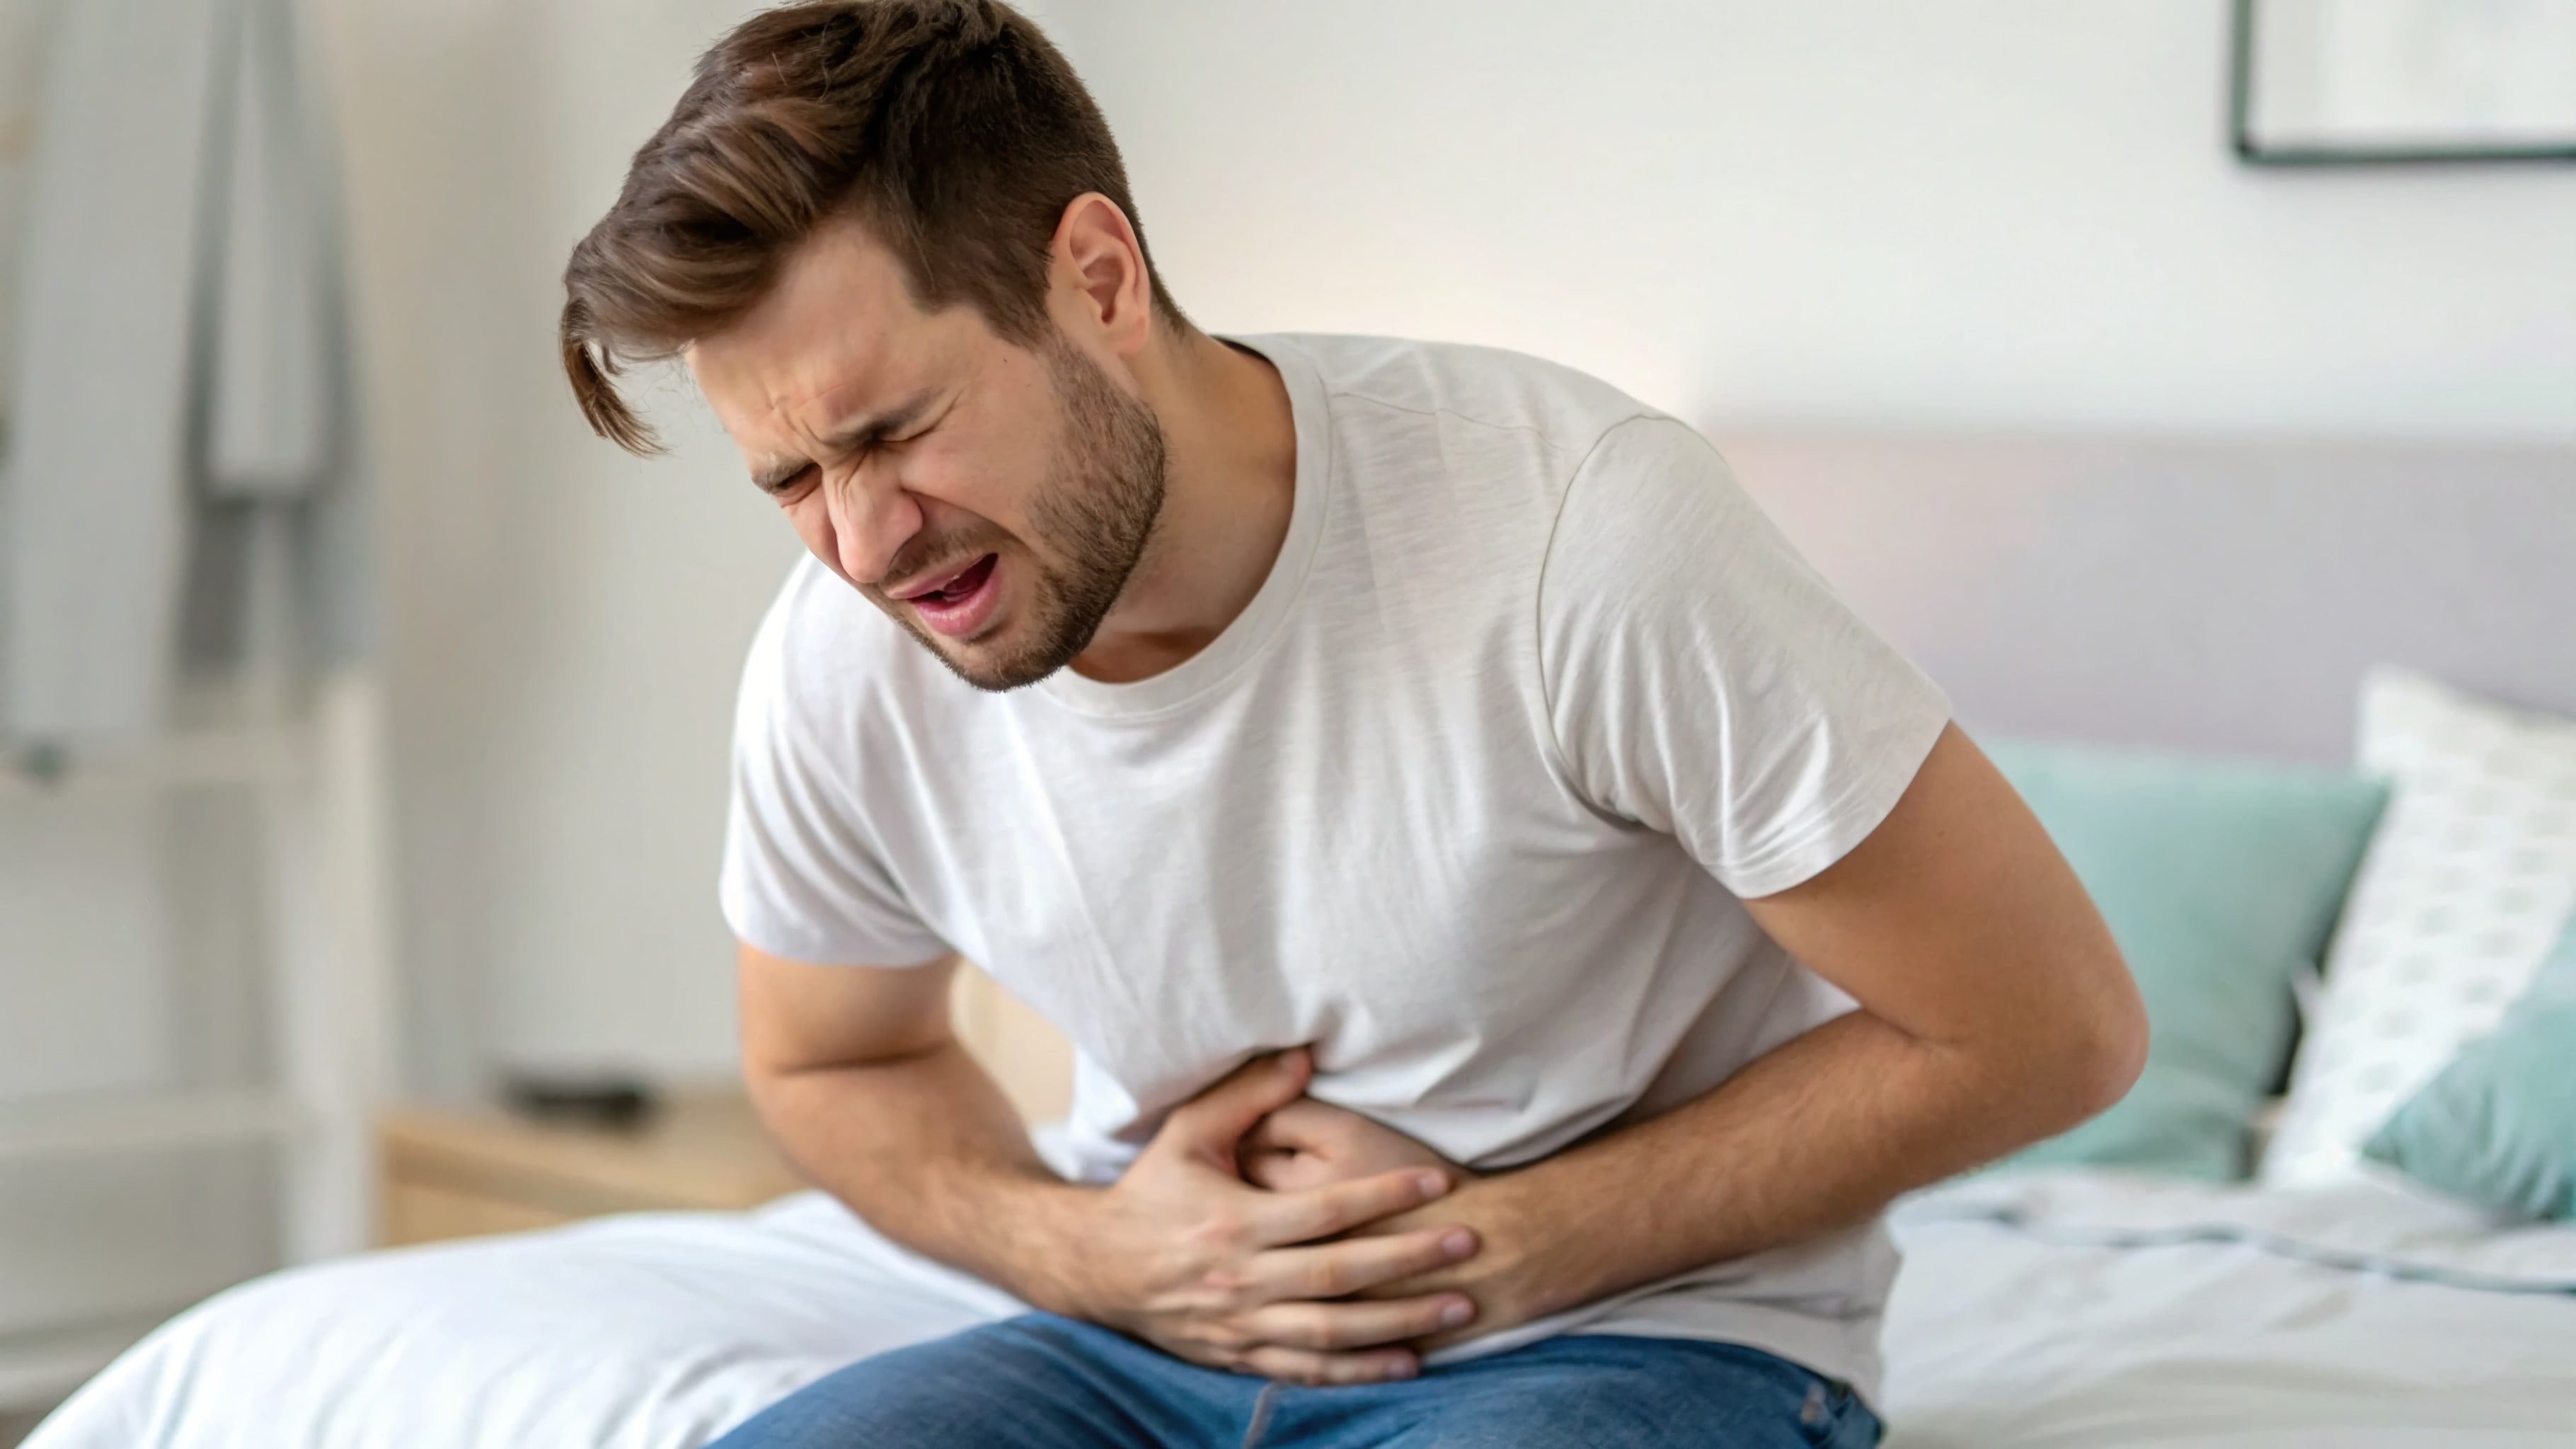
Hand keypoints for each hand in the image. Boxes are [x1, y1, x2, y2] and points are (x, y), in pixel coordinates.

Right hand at [1056, 1049, 1481, 1383]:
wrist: (1094, 1267)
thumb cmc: (1149, 1192)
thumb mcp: (1188, 1133)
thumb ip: (1247, 1095)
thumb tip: (1304, 1053)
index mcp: (1233, 1223)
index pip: (1325, 1211)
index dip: (1384, 1196)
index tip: (1436, 1184)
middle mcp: (1241, 1281)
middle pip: (1340, 1275)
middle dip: (1410, 1261)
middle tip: (1467, 1244)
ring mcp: (1241, 1326)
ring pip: (1333, 1331)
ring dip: (1399, 1323)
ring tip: (1457, 1305)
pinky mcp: (1239, 1355)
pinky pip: (1308, 1370)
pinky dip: (1359, 1370)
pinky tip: (1406, 1360)